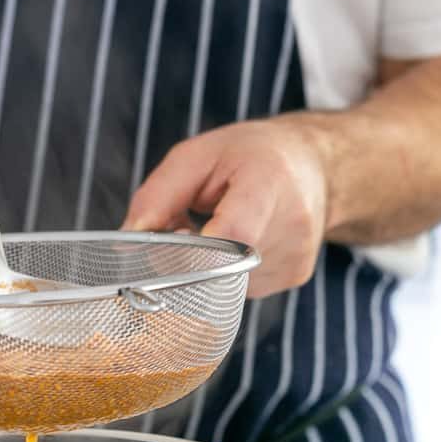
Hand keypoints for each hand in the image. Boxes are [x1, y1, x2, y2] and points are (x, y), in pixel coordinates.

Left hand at [123, 116, 329, 297]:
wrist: (313, 165)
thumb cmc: (250, 155)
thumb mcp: (196, 156)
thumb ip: (158, 197)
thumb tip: (127, 241)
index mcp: (269, 182)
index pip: (234, 232)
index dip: (193, 247)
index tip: (174, 235)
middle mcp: (292, 224)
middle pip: (218, 263)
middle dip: (186, 252)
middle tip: (187, 222)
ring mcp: (296, 256)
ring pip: (223, 280)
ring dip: (205, 261)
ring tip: (220, 224)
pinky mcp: (293, 277)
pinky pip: (238, 287)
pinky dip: (225, 269)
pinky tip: (238, 241)